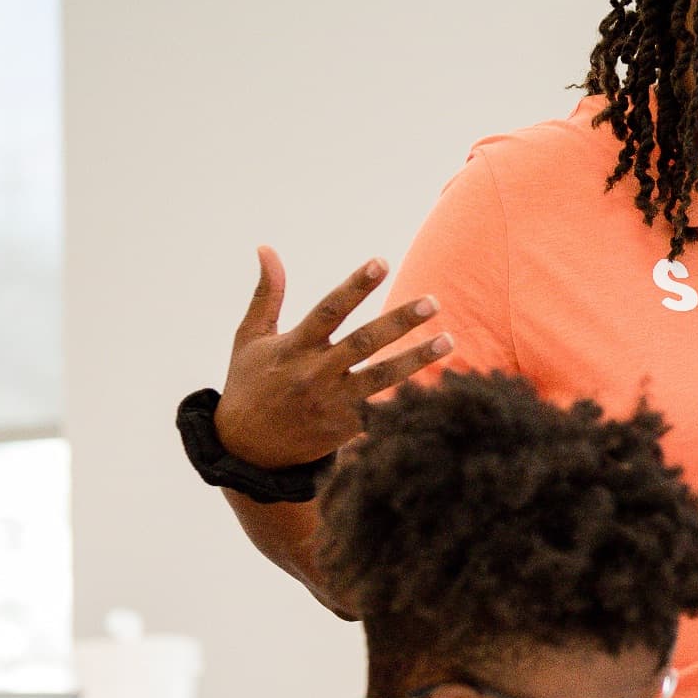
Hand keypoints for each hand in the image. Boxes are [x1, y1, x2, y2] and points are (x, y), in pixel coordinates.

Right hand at [212, 247, 453, 467]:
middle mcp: (315, 373)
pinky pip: (382, 408)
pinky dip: (409, 396)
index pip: (329, 309)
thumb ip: (267, 294)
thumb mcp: (251, 338)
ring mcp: (332, 402)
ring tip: (449, 340)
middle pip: (364, 343)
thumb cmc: (250, 383)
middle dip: (399, 322)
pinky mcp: (345, 427)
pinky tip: (441, 383)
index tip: (381, 262)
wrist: (248, 448)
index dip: (356, 285)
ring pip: (381, 377)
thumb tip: (266, 248)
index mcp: (293, 347)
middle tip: (432, 301)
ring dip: (417, 358)